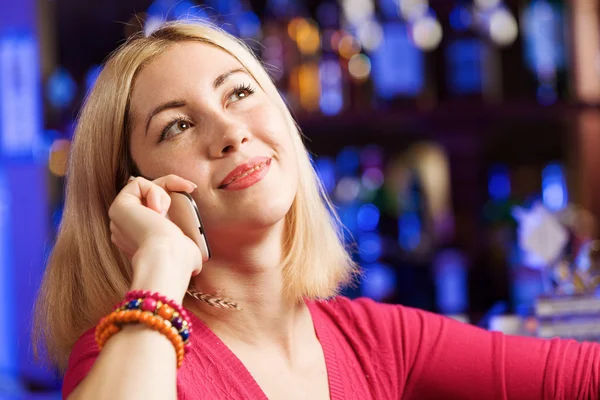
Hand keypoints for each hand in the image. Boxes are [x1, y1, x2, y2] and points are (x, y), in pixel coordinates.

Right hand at [109, 175, 201, 300]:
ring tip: (164, 213)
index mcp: (142, 238)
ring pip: (144, 187)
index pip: (154, 206)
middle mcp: (128, 228)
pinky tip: (157, 210)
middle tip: (189, 188)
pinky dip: (153, 191)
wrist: (167, 259)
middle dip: (170, 184)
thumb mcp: (188, 249)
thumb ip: (186, 246)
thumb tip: (197, 259)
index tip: (192, 189)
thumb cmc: (180, 259)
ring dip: (162, 193)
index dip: (172, 193)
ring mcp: (121, 218)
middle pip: (149, 192)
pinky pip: (137, 184)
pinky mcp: (119, 207)